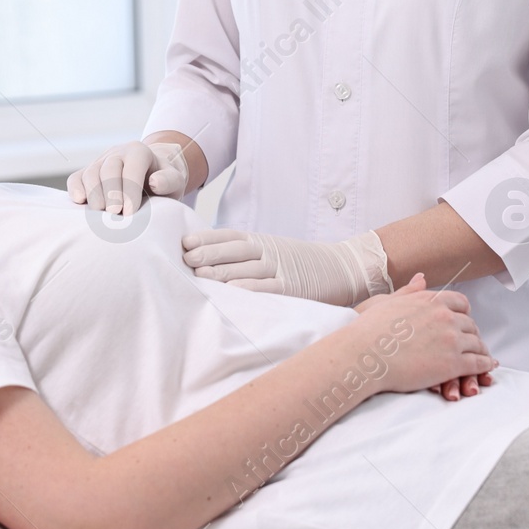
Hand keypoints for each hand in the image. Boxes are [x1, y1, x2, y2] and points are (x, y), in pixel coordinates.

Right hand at [68, 140, 190, 215]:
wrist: (151, 176)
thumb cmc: (163, 182)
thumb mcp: (174, 180)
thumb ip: (169, 181)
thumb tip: (155, 183)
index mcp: (139, 152)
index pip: (132, 167)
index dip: (130, 189)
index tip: (130, 212)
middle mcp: (117, 153)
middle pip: (108, 168)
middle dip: (110, 192)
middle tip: (114, 213)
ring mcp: (100, 162)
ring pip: (90, 173)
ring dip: (93, 193)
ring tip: (99, 213)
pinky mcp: (87, 173)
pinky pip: (76, 178)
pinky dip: (75, 189)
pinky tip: (79, 201)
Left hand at [182, 228, 391, 305]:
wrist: (344, 267)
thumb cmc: (301, 263)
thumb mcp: (273, 251)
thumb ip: (246, 256)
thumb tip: (207, 263)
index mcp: (262, 242)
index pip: (230, 235)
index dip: (207, 238)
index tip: (185, 242)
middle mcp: (269, 252)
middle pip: (235, 250)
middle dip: (209, 253)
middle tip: (186, 259)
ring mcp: (282, 269)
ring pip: (248, 269)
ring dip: (223, 272)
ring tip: (200, 276)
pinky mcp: (294, 288)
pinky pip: (270, 288)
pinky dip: (252, 290)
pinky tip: (234, 293)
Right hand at [347, 274, 497, 396]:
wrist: (364, 355)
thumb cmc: (369, 330)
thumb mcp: (389, 302)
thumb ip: (410, 291)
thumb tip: (422, 277)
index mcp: (430, 300)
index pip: (459, 302)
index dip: (463, 313)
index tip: (463, 320)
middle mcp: (444, 316)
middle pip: (469, 323)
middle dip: (472, 333)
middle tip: (472, 342)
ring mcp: (451, 339)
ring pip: (476, 343)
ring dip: (481, 350)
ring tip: (482, 357)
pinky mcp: (452, 363)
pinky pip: (477, 363)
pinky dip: (485, 365)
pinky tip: (487, 367)